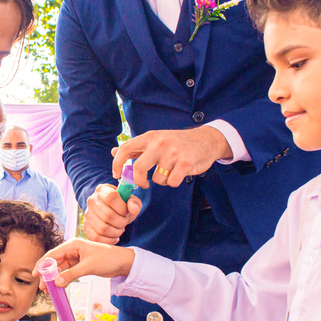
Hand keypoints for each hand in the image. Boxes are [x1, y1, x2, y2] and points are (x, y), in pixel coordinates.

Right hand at [39, 238, 135, 287]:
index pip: (52, 254)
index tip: (34, 274)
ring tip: (48, 290)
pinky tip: (58, 287)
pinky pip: (67, 272)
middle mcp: (72, 250)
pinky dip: (62, 279)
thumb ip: (71, 274)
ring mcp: (75, 258)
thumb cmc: (108, 258)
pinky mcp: (79, 265)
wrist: (123, 262)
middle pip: (54, 262)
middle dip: (47, 274)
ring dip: (54, 279)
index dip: (42, 264)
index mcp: (73, 245)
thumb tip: (57, 283)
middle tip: (42, 286)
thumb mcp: (88, 267)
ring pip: (60, 269)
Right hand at [83, 184, 141, 243]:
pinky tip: (115, 237)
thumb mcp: (130, 201)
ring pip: (103, 228)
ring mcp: (87, 215)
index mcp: (102, 190)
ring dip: (116, 232)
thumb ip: (134, 203)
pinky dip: (109, 240)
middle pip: (108, 215)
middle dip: (121, 222)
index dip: (122, 207)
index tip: (126, 212)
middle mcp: (92, 201)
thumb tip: (134, 209)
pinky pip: (96, 238)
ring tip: (120, 229)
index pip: (111, 197)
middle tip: (124, 222)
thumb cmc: (122, 206)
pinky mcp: (86, 227)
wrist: (111, 213)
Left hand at [112, 126, 232, 188]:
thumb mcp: (155, 139)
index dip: (117, 164)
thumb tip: (114, 151)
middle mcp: (159, 143)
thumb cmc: (177, 142)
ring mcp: (172, 153)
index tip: (117, 175)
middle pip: (138, 168)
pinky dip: (173, 182)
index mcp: (150, 137)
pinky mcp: (185, 164)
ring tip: (170, 172)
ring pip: (157, 179)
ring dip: (162, 180)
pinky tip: (179, 173)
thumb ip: (136, 147)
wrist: (206, 140)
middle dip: (138, 181)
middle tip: (143, 184)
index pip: (125, 149)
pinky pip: (171, 182)